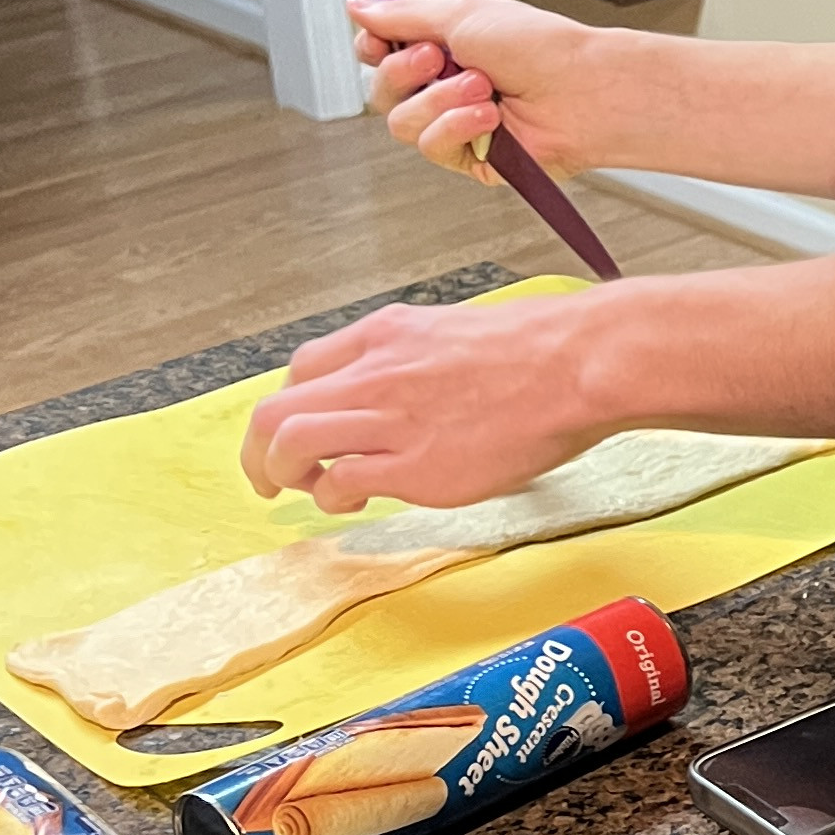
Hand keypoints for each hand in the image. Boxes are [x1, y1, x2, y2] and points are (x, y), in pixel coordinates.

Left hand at [241, 299, 605, 511]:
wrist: (576, 365)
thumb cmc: (537, 353)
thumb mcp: (454, 333)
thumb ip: (414, 362)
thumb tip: (404, 394)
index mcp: (384, 335)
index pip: (302, 368)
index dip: (290, 407)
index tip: (300, 432)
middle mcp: (374, 373)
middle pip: (275, 410)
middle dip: (259, 451)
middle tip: (268, 478)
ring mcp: (390, 419)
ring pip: (290, 443)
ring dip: (281, 473)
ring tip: (303, 492)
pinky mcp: (414, 465)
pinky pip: (341, 482)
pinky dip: (334, 497)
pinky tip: (356, 501)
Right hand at [350, 0, 616, 182]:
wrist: (583, 89)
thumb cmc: (541, 48)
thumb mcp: (461, 14)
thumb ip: (402, 15)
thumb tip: (359, 5)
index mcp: (443, 46)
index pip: (380, 53)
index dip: (372, 48)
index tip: (377, 39)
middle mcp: (446, 86)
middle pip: (382, 91)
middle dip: (404, 71)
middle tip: (437, 58)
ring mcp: (457, 123)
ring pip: (402, 123)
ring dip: (439, 100)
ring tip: (481, 87)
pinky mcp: (471, 158)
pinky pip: (433, 148)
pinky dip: (456, 127)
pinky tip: (488, 116)